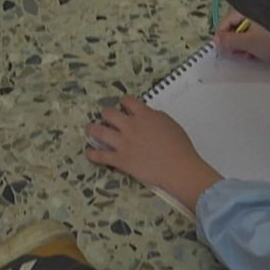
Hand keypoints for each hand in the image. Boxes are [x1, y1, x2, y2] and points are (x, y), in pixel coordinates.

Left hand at [85, 96, 221, 211]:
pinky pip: (99, 155)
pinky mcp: (120, 160)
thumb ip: (156, 118)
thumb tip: (149, 117)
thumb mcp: (171, 125)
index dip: (124, 103)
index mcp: (145, 116)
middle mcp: (131, 126)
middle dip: (106, 114)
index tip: (123, 106)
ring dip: (92, 129)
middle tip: (107, 117)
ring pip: (98, 131)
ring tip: (90, 129)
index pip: (128, 101)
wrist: (178, 168)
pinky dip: (92, 154)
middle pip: (109, 113)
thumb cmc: (180, 148)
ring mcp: (123, 143)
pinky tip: (89, 152)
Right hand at [215, 9, 269, 69]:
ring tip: (252, 56)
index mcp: (252, 9)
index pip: (228, 19)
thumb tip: (216, 39)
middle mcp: (260, 11)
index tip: (222, 50)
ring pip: (251, 33)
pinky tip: (262, 56)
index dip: (223, 34)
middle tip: (239, 55)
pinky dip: (259, 47)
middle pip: (239, 26)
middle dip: (236, 42)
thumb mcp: (251, 43)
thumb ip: (230, 41)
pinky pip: (263, 38)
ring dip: (248, 46)